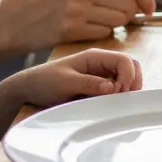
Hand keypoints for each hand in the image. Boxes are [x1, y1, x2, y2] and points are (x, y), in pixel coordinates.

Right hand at [0, 0, 154, 49]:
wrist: (12, 20)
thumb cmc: (49, 2)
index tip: (150, 9)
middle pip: (129, 5)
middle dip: (129, 15)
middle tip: (114, 18)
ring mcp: (76, 8)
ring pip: (119, 21)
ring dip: (114, 26)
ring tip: (95, 22)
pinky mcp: (70, 28)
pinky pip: (103, 33)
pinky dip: (100, 34)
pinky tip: (84, 30)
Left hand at [12, 49, 141, 107]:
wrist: (28, 89)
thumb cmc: (44, 81)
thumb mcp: (65, 82)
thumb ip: (89, 83)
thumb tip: (113, 87)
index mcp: (95, 57)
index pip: (124, 60)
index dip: (128, 75)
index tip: (118, 92)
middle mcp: (102, 64)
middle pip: (131, 67)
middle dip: (133, 82)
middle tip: (124, 99)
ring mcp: (101, 75)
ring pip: (127, 78)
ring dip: (128, 89)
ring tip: (118, 103)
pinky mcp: (98, 87)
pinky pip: (117, 88)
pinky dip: (120, 96)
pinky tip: (112, 104)